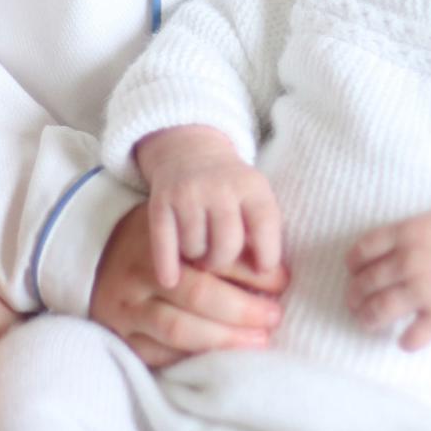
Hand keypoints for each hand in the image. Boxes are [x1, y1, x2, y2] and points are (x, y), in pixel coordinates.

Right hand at [89, 201, 286, 368]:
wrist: (91, 251)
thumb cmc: (152, 238)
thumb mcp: (179, 227)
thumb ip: (215, 242)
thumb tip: (269, 266)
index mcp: (162, 238)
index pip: (213, 257)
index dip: (253, 272)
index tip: (282, 281)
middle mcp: (140, 270)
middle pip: (199, 294)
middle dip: (243, 309)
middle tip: (274, 316)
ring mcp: (126, 305)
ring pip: (179, 329)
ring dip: (223, 339)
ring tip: (257, 341)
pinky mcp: (119, 334)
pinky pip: (158, 354)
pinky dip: (190, 358)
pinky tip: (219, 359)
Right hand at [137, 126, 282, 288]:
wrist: (190, 150)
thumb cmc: (230, 189)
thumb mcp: (255, 197)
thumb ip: (265, 233)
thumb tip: (269, 280)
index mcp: (251, 185)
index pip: (265, 227)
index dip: (267, 256)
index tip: (262, 269)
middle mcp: (220, 186)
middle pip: (226, 245)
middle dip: (223, 262)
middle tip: (218, 262)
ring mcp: (188, 192)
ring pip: (195, 248)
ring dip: (197, 258)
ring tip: (200, 253)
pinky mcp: (161, 201)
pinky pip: (164, 244)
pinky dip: (167, 266)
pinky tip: (171, 279)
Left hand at [345, 211, 430, 350]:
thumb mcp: (428, 223)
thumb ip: (400, 237)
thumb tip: (370, 258)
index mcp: (406, 234)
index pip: (362, 251)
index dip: (353, 264)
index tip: (353, 272)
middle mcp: (410, 261)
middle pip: (367, 283)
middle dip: (355, 296)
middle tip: (355, 302)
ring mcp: (425, 289)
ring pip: (380, 310)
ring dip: (368, 319)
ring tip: (367, 322)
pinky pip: (413, 337)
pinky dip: (405, 341)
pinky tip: (404, 340)